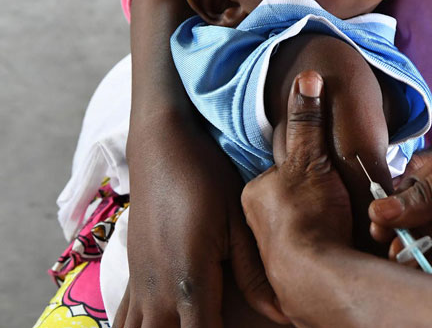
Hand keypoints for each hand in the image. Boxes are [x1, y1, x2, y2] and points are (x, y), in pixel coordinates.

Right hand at [115, 116, 285, 326]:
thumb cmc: (207, 178)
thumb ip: (255, 271)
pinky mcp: (132, 274)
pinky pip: (123, 321)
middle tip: (218, 326)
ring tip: (188, 325)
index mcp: (191, 280)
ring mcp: (139, 284)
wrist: (162, 147)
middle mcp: (158, 291)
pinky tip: (159, 325)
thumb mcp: (239, 220)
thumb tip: (282, 309)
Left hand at [242, 72, 353, 318]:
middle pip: (292, 198)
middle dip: (315, 198)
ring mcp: (270, 251)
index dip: (313, 167)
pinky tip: (337, 245)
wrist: (316, 276)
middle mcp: (255, 223)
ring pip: (300, 226)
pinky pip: (307, 251)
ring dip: (320, 225)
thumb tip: (307, 75)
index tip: (330, 173)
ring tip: (341, 223)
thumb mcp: (312, 159)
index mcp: (255, 193)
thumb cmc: (309, 216)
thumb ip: (308, 121)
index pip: (285, 170)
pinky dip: (321, 247)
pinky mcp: (286, 275)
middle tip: (338, 200)